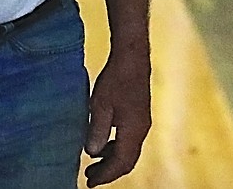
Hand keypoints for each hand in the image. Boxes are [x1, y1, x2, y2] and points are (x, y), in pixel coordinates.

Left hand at [83, 47, 151, 186]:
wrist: (132, 57)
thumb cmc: (116, 79)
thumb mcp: (100, 106)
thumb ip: (97, 131)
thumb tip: (93, 153)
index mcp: (133, 131)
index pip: (120, 163)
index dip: (105, 175)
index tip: (90, 183)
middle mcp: (141, 130)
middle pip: (127, 160)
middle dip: (109, 171)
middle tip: (90, 177)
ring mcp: (142, 122)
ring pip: (128, 150)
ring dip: (111, 159)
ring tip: (93, 162)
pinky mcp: (139, 114)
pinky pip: (129, 139)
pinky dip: (116, 146)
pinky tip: (103, 142)